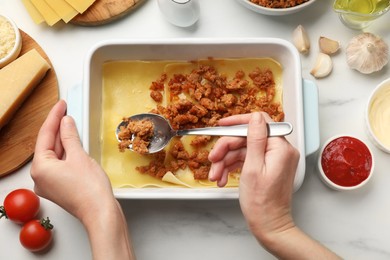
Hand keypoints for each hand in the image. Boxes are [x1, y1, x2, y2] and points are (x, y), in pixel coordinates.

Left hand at [31, 100, 113, 222]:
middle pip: (48, 146)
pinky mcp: (60, 188)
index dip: (54, 117)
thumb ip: (70, 136)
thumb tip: (66, 122)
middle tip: (66, 111)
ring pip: (55, 156)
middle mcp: (40, 177)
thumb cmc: (90, 189)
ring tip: (72, 124)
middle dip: (58, 128)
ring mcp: (50, 184)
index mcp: (40, 168)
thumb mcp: (79, 156)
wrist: (100, 212)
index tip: (61, 104)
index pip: (45, 135)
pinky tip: (74, 144)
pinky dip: (67, 153)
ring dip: (64, 140)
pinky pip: (61, 165)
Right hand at [208, 112, 298, 235]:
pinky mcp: (268, 167)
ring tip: (216, 176)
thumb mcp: (252, 168)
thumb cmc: (261, 203)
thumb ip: (254, 139)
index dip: (237, 122)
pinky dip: (233, 167)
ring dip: (226, 161)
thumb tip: (255, 117)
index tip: (222, 126)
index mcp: (280, 148)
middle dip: (226, 149)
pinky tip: (223, 178)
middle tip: (213, 160)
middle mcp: (280, 151)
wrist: (269, 226)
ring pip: (244, 150)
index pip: (259, 122)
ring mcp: (274, 159)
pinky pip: (247, 160)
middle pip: (247, 138)